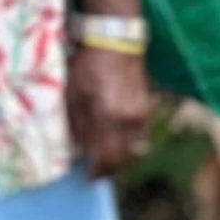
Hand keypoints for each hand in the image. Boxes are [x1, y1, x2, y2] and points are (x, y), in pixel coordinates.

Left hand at [68, 44, 151, 177]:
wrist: (116, 42)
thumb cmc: (88, 66)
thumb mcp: (72, 93)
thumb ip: (75, 125)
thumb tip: (77, 150)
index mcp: (108, 116)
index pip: (106, 157)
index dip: (97, 172)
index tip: (88, 177)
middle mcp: (128, 119)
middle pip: (123, 159)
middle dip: (110, 169)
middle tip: (96, 172)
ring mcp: (141, 114)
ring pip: (135, 149)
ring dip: (121, 157)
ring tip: (106, 156)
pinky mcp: (147, 108)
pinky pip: (140, 136)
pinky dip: (129, 143)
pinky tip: (116, 139)